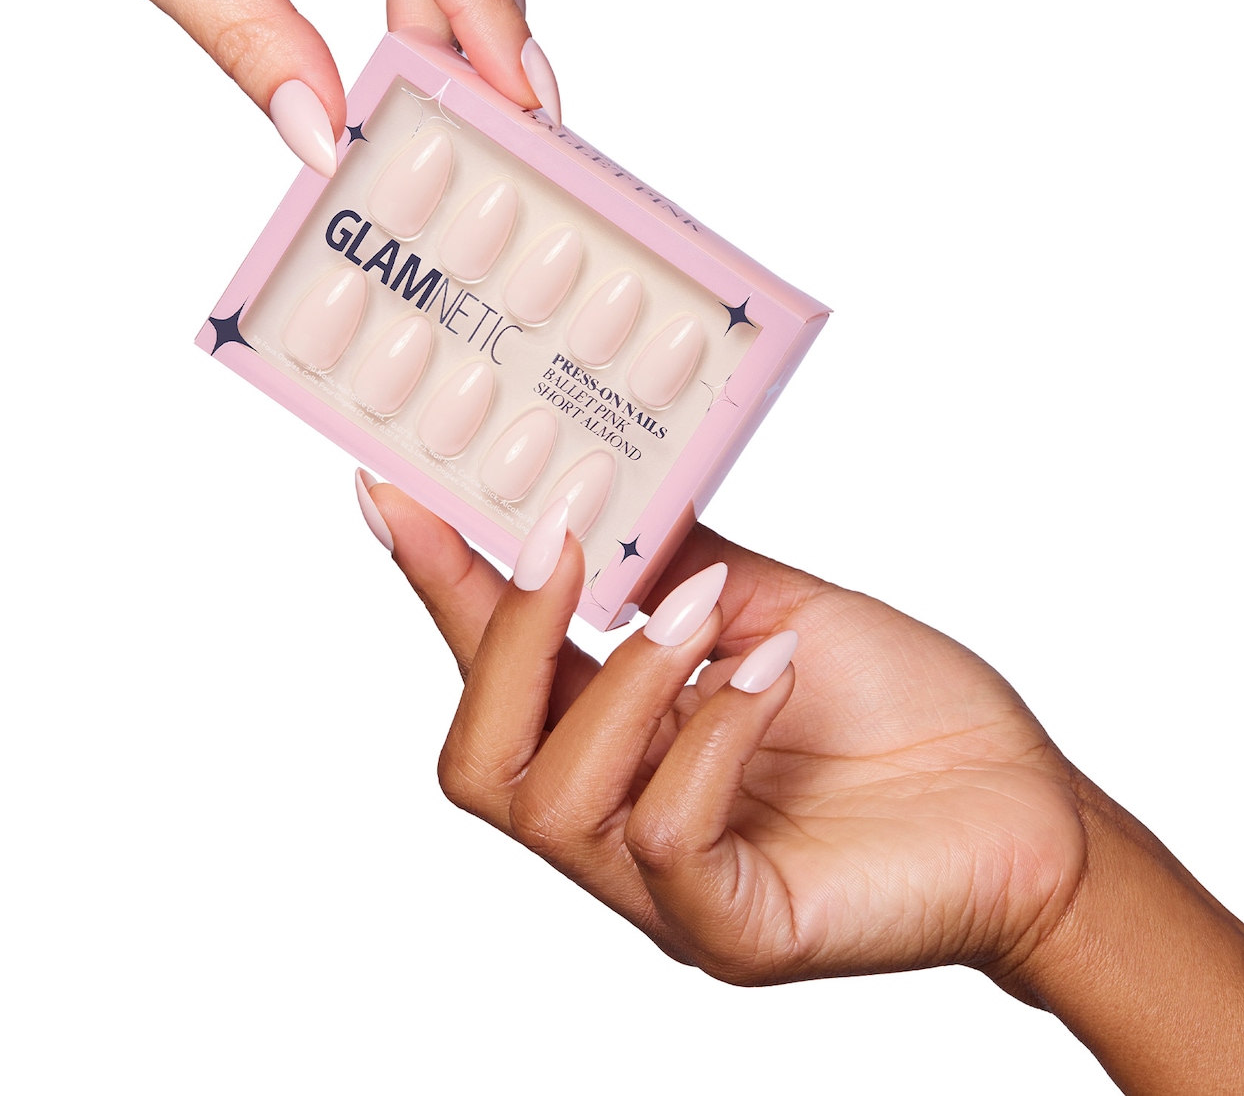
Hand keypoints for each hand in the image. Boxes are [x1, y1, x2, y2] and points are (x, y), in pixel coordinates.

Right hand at [363, 479, 1086, 983]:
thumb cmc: (897, 707)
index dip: (438, 582)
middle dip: (504, 638)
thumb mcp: (761, 605)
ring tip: (709, 612)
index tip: (391, 488)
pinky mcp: (736, 931)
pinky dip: (709, 732)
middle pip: (475, 764)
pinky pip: (664, 840)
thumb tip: (589, 489)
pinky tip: (767, 671)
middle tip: (564, 544)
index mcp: (613, 743)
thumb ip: (667, 568)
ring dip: (627, 678)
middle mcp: (614, 826)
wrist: (1027, 801)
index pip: (490, 670)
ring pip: (555, 802)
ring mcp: (665, 894)